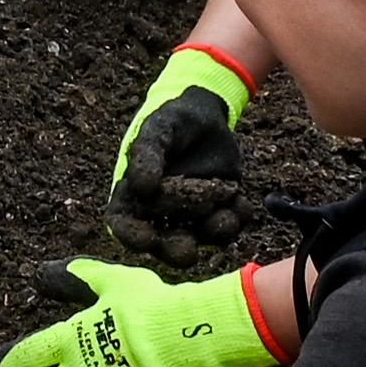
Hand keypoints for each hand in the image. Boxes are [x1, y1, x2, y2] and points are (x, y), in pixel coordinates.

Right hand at [104, 42, 257, 262]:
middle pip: (162, 242)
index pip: (124, 224)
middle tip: (187, 251)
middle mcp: (160, 213)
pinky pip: (228, 224)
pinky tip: (241, 203)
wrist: (207, 115)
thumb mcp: (158, 129)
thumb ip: (147, 154)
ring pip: (199, 237)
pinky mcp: (218, 210)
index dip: (131, 236)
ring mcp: (191, 215)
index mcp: (134, 195)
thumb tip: (141, 188)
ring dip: (212, 233)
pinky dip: (236, 218)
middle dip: (175, 250)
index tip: (146, 239)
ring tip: (226, 217)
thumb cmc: (172, 120)